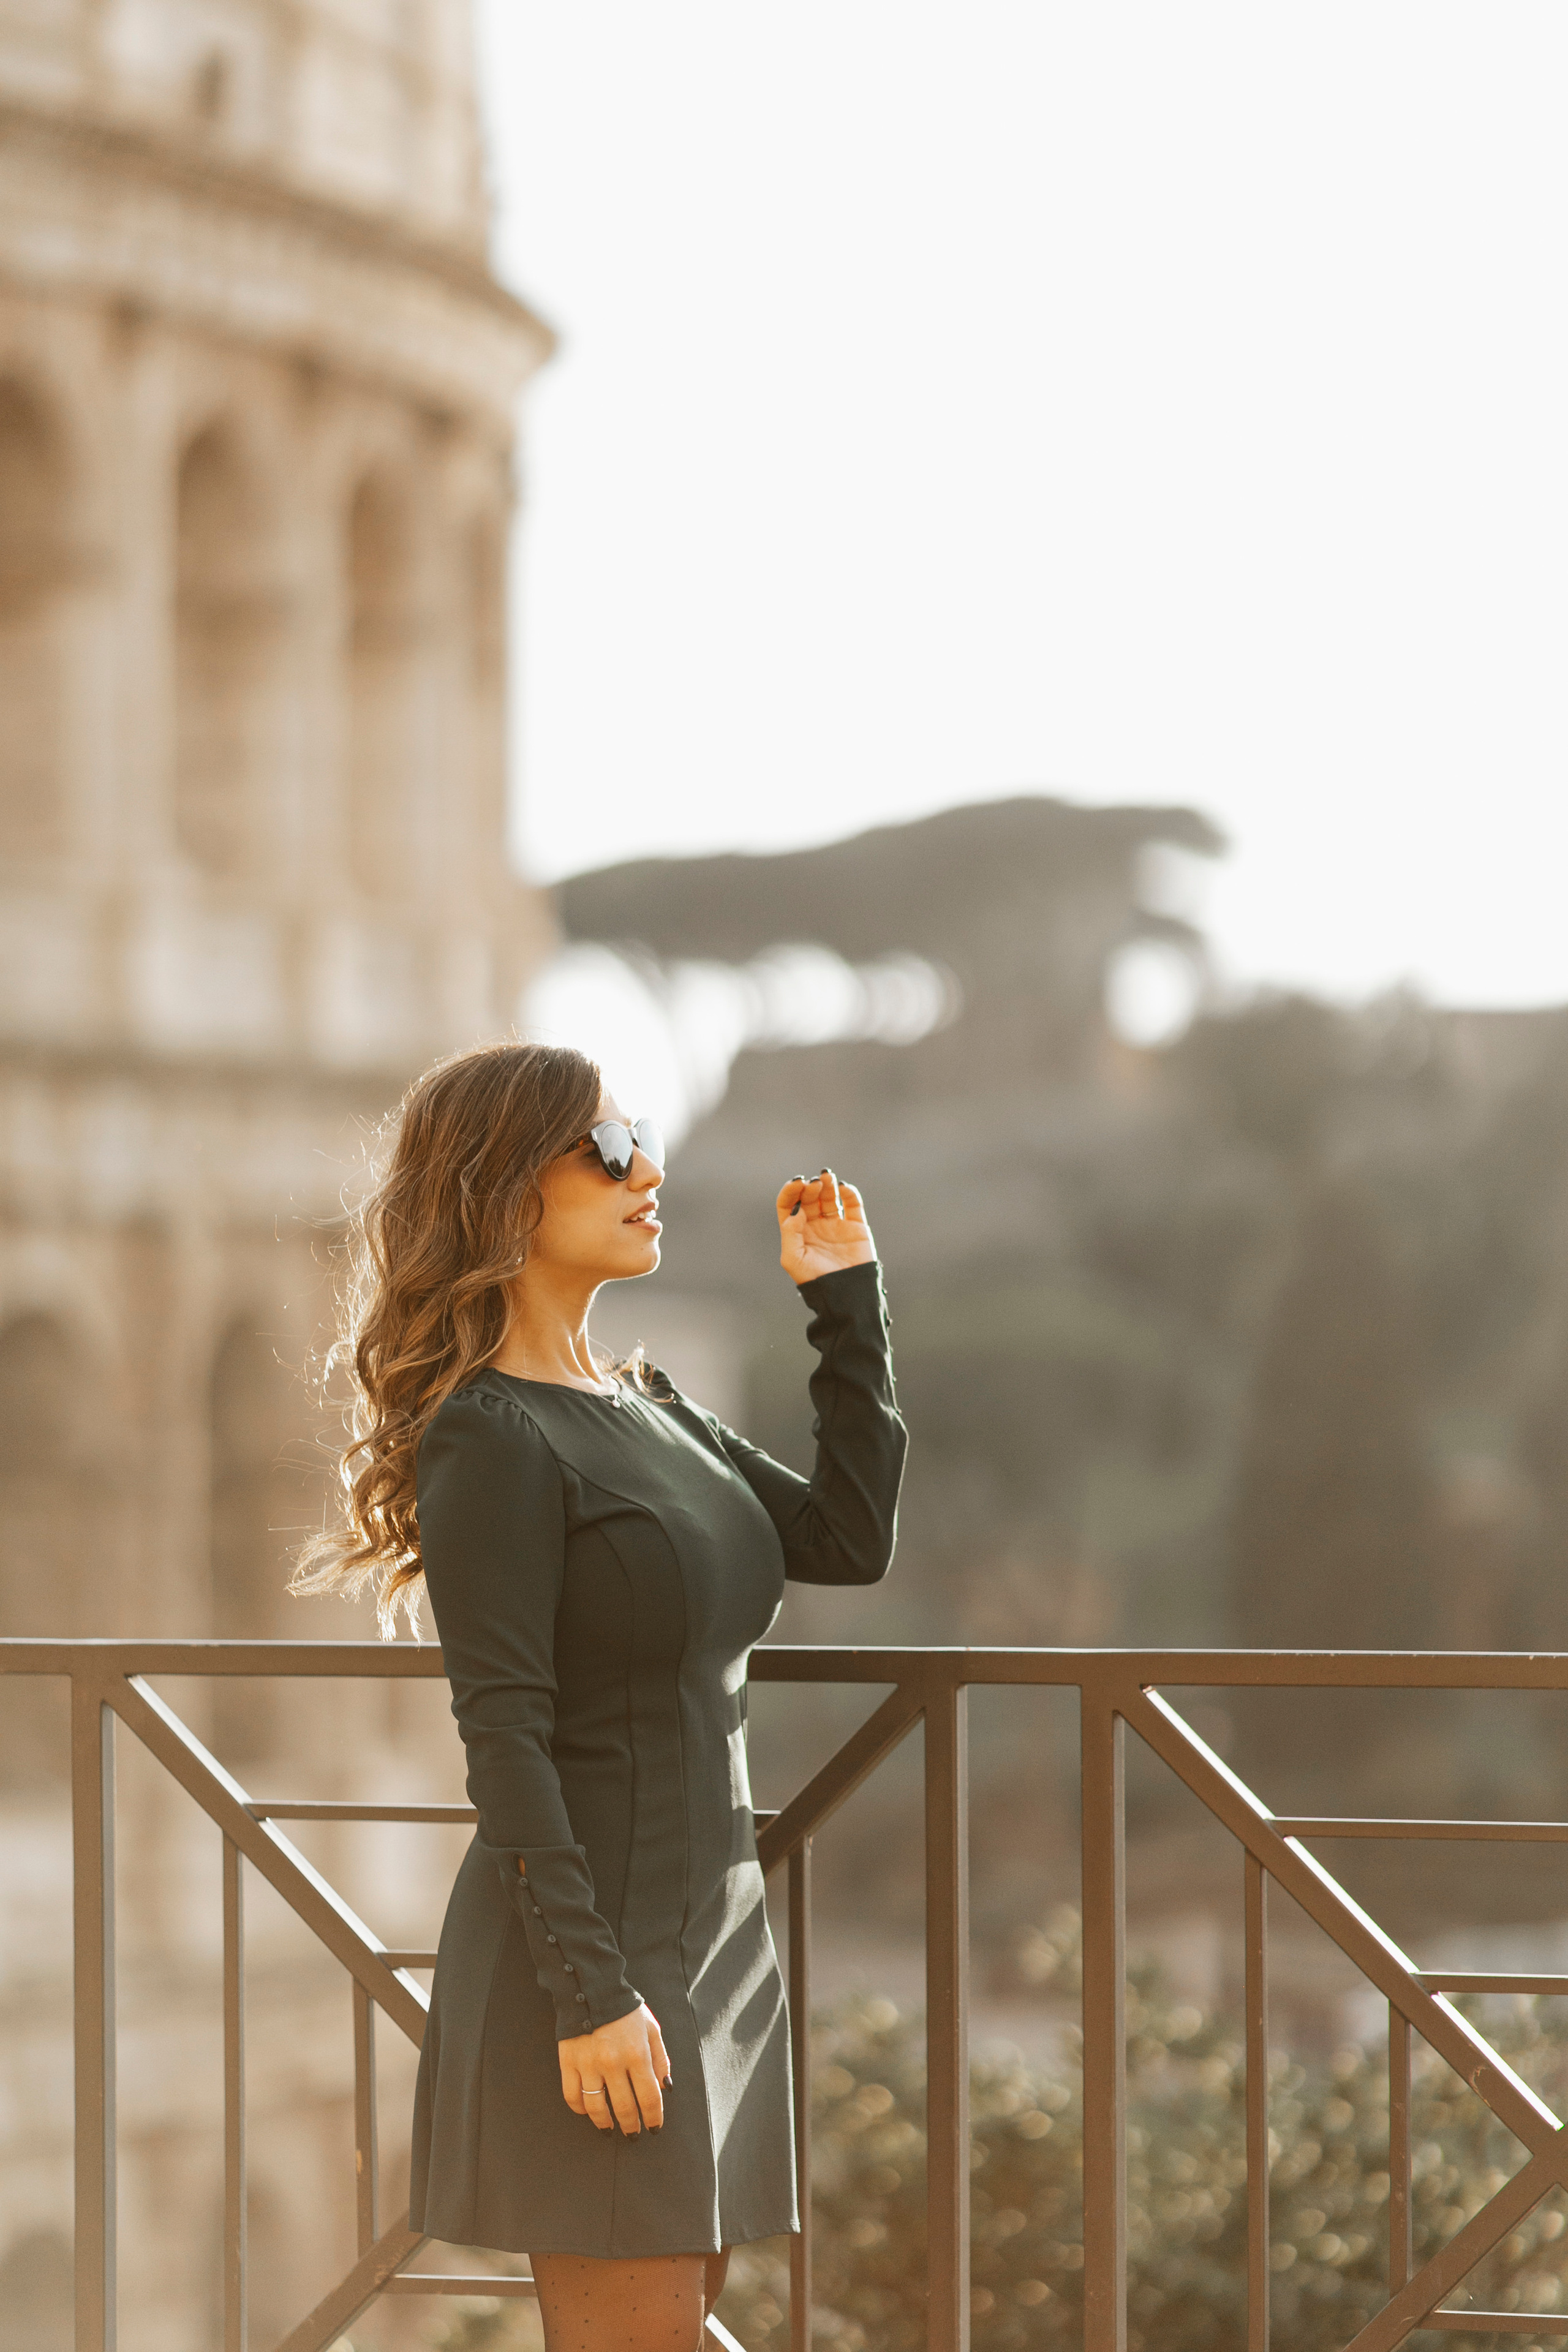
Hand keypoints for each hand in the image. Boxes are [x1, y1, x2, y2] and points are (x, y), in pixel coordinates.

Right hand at [558, 2001, 669, 2134]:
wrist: (591, 1989)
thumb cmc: (625, 2010)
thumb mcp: (651, 2028)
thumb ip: (660, 2058)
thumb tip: (665, 2086)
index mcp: (637, 2054)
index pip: (649, 2097)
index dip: (654, 2117)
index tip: (654, 2128)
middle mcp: (613, 2063)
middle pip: (625, 2107)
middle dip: (632, 2126)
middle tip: (634, 2134)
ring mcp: (588, 2064)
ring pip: (597, 2107)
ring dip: (605, 2124)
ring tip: (610, 2129)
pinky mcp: (568, 2062)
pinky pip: (572, 2096)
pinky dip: (580, 2109)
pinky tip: (588, 2112)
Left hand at [777, 1170, 876, 1285]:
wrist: (845, 1294)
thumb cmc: (815, 1280)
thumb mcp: (793, 1259)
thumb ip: (790, 1233)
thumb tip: (796, 1210)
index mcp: (798, 1232)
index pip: (790, 1204)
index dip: (791, 1191)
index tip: (797, 1183)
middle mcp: (815, 1226)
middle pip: (810, 1197)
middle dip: (810, 1186)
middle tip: (814, 1183)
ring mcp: (836, 1225)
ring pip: (830, 1197)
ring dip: (828, 1184)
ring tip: (827, 1176)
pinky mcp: (856, 1227)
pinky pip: (853, 1204)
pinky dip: (849, 1193)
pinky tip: (843, 1188)